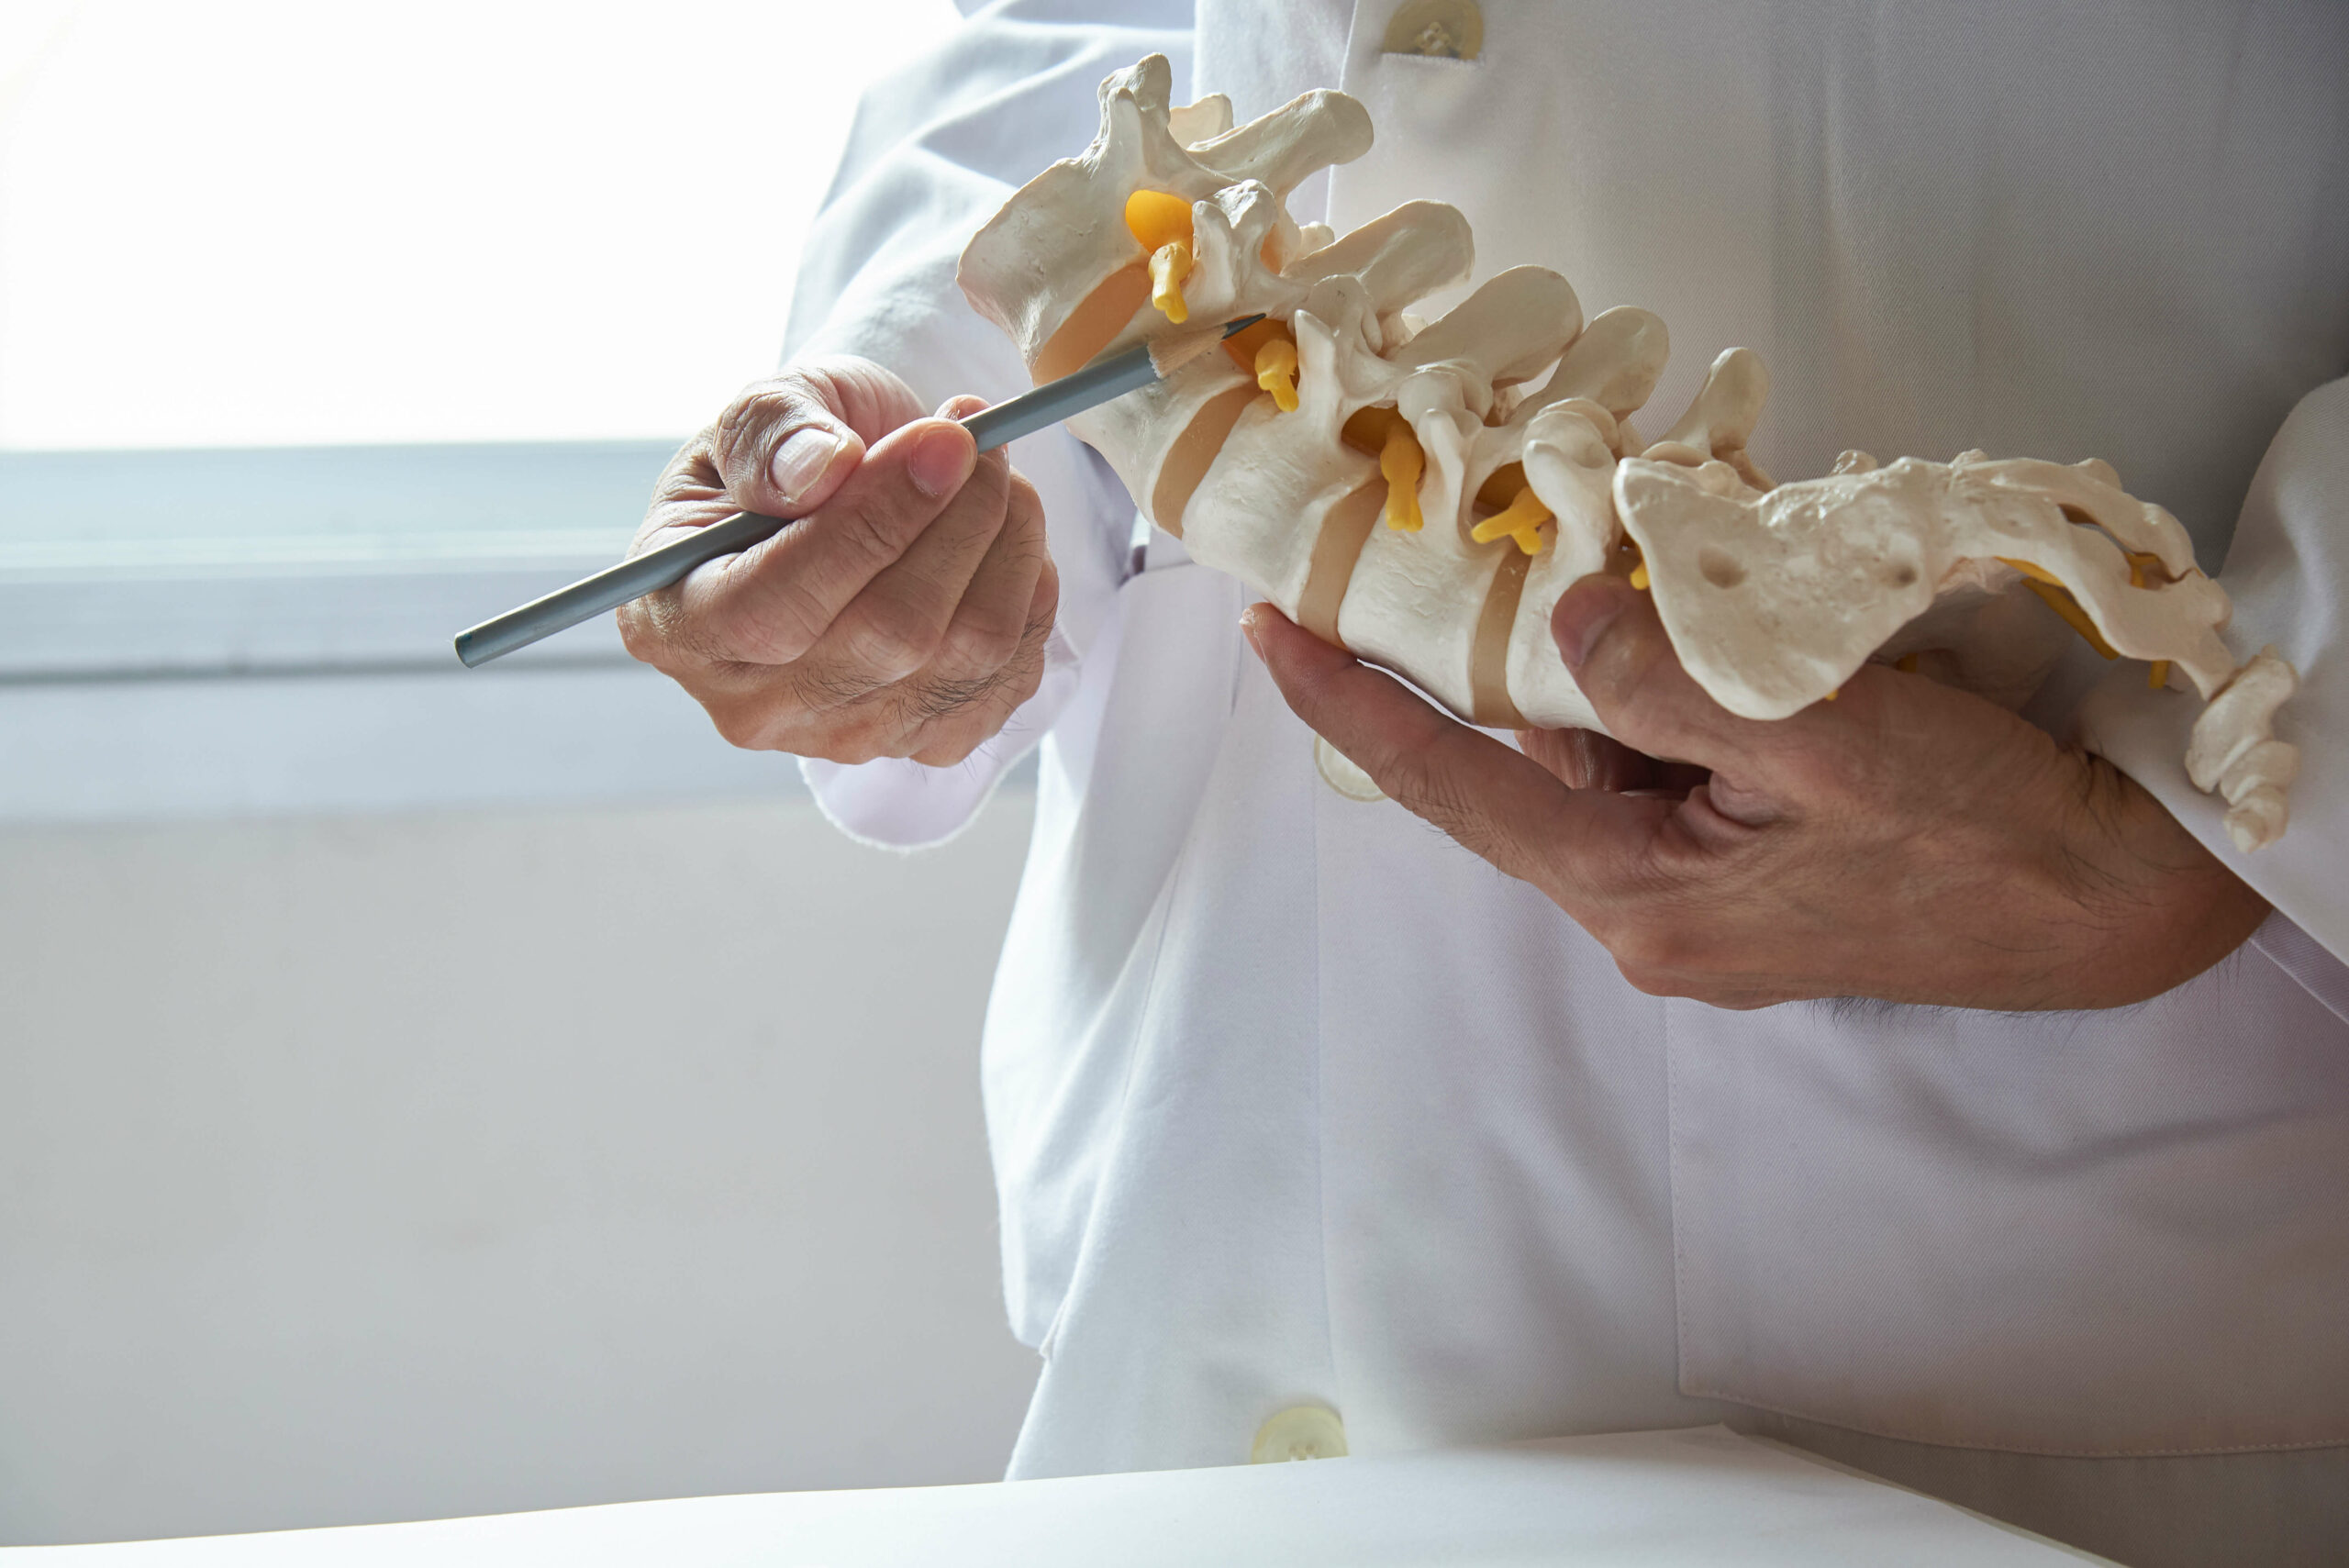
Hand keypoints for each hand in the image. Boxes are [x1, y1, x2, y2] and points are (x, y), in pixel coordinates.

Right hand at [619, 357, 1057, 765]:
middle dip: (958, 521)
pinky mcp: (926, 743)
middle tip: (979, 440)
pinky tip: (1003, 540)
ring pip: (966, 654)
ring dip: (1006, 545)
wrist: (843, 497)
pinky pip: (1009, 676)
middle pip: (889, 637)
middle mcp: (752, 703)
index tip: (942, 442)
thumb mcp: (761, 411)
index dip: (872, 526)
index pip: (775, 611)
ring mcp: (844, 737)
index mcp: (677, 623)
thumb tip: (822, 470)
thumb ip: (772, 433)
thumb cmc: (790, 455)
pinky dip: (1027, 593)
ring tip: (996, 474)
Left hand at [1245, 577, 2267, 1009]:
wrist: (2111, 906)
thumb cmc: (1981, 832)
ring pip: (1598, 757)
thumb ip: (1673, 683)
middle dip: (1491, 659)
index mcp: (1634, 895)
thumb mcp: (1824, 739)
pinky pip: (1664, 766)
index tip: (1267, 634)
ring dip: (1597, 666)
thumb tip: (1556, 622)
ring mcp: (1696, 898)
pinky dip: (1661, 693)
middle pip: (1521, 766)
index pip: (1451, 787)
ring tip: (1614, 566)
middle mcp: (1644, 910)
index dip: (1351, 705)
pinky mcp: (1747, 872)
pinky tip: (1693, 623)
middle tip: (1452, 548)